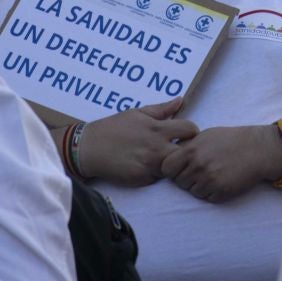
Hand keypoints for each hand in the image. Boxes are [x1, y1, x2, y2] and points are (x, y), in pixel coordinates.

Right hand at [77, 98, 196, 186]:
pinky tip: (148, 168)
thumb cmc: (114, 128)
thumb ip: (162, 109)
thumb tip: (181, 100)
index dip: (192, 132)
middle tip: (180, 150)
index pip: (191, 130)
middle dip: (188, 151)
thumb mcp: (138, 113)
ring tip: (164, 160)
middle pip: (188, 152)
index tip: (186, 135)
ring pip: (175, 168)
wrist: (89, 148)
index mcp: (158, 128)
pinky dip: (157, 174)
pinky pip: (159, 179)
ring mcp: (150, 165)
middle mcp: (157, 148)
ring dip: (174, 164)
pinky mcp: (142, 180)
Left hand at [162, 124, 281, 202]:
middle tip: (200, 172)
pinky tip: (221, 181)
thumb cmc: (231, 140)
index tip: (180, 168)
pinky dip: (212, 193)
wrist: (257, 149)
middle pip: (179, 182)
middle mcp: (198, 166)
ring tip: (212, 175)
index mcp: (191, 150)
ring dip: (199, 186)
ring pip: (193, 191)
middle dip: (187, 178)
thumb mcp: (205, 135)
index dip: (172, 170)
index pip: (166, 168)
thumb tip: (171, 154)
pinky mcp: (221, 191)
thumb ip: (187, 146)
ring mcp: (209, 180)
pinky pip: (207, 197)